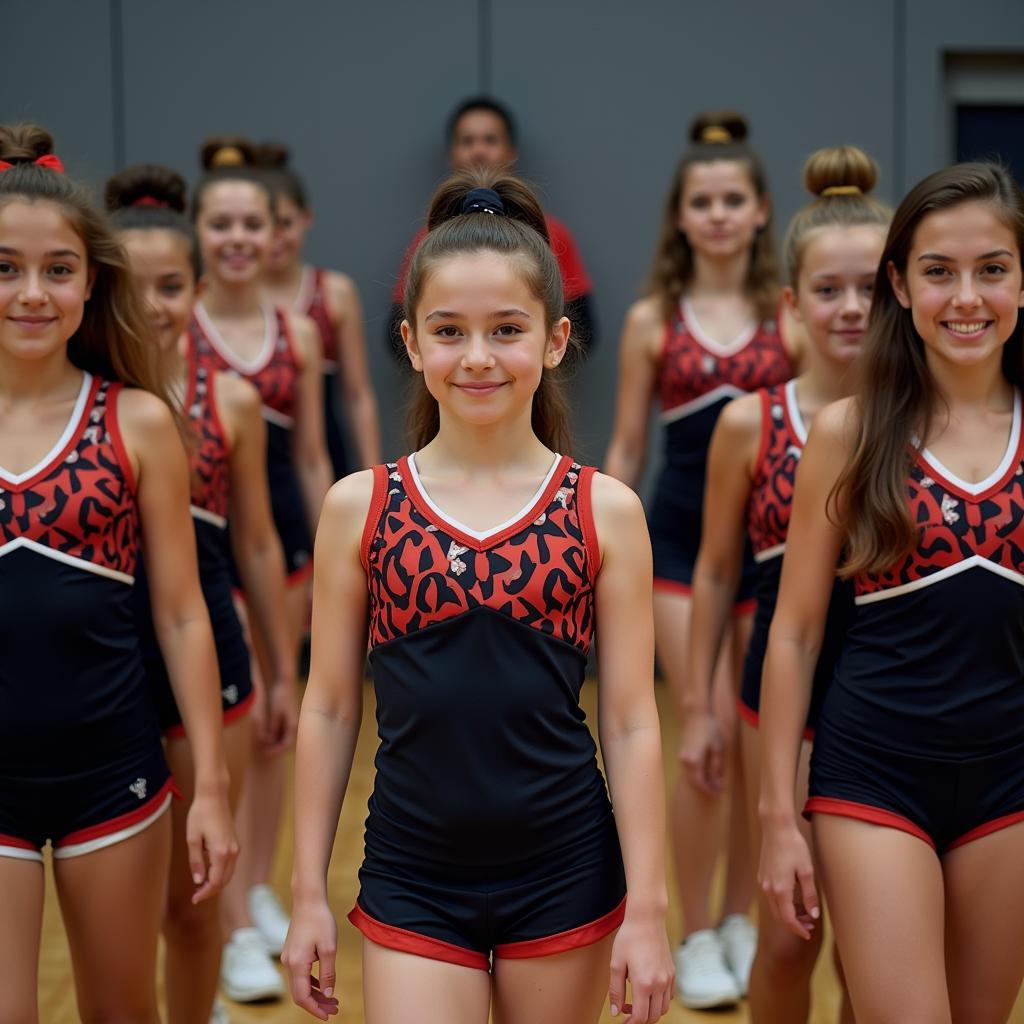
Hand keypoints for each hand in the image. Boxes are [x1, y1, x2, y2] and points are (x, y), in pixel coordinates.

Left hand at [186, 790, 238, 903]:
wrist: (214, 796)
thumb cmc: (201, 814)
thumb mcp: (192, 839)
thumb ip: (196, 862)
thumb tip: (198, 881)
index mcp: (221, 852)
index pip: (216, 881)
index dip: (206, 893)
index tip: (195, 898)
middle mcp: (232, 851)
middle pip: (225, 880)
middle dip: (211, 890)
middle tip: (196, 895)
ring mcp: (236, 846)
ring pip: (229, 873)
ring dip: (217, 881)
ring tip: (201, 886)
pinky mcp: (235, 842)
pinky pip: (230, 864)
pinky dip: (221, 872)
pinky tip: (209, 872)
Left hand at [257, 676, 298, 756]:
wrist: (283, 682)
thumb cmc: (280, 696)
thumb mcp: (275, 712)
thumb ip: (272, 727)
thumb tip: (268, 740)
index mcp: (293, 724)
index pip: (286, 744)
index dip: (276, 750)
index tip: (265, 753)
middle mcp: (294, 724)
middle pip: (286, 742)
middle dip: (275, 747)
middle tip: (263, 751)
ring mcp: (291, 720)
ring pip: (283, 736)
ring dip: (274, 741)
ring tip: (263, 744)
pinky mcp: (287, 716)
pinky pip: (282, 730)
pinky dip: (275, 734)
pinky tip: (266, 734)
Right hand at [282, 898, 339, 1019]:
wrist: (308, 899)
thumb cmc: (320, 920)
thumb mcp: (329, 948)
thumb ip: (328, 973)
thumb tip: (329, 994)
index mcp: (297, 964)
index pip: (302, 997)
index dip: (315, 1009)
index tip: (329, 1016)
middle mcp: (289, 963)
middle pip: (300, 993)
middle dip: (317, 1003)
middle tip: (335, 1009)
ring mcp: (288, 957)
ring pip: (300, 984)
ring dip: (316, 993)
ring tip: (332, 1000)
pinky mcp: (292, 951)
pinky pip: (300, 974)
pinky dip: (311, 982)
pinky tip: (323, 984)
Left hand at [608, 913, 674, 1022]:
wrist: (647, 919)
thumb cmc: (629, 938)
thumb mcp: (616, 964)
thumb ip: (615, 991)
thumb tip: (616, 1011)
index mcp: (644, 983)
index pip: (640, 1016)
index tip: (622, 1021)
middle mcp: (659, 984)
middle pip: (653, 1017)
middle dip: (639, 1020)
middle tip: (626, 1012)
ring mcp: (668, 979)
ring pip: (663, 1009)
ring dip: (650, 1012)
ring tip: (636, 1002)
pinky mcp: (672, 972)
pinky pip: (669, 997)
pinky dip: (660, 1001)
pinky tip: (648, 991)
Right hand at [676, 708, 724, 793]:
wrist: (696, 715)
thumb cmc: (709, 729)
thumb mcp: (717, 748)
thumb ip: (716, 767)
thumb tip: (717, 782)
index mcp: (694, 760)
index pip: (700, 782)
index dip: (709, 789)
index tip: (719, 792)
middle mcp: (684, 760)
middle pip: (693, 781)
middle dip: (706, 787)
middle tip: (718, 789)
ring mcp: (681, 756)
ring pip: (690, 775)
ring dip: (701, 781)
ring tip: (714, 782)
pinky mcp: (681, 752)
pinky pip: (688, 769)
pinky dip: (696, 774)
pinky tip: (705, 772)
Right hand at [758, 820, 819, 938]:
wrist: (776, 828)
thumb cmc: (793, 847)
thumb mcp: (806, 871)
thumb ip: (809, 895)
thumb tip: (813, 914)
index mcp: (780, 890)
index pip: (788, 919)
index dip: (798, 929)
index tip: (808, 933)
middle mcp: (768, 889)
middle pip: (779, 916)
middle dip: (793, 924)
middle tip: (809, 925)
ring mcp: (763, 882)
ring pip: (774, 907)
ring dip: (787, 914)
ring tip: (803, 912)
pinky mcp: (762, 875)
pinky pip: (770, 897)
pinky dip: (781, 903)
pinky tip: (792, 898)